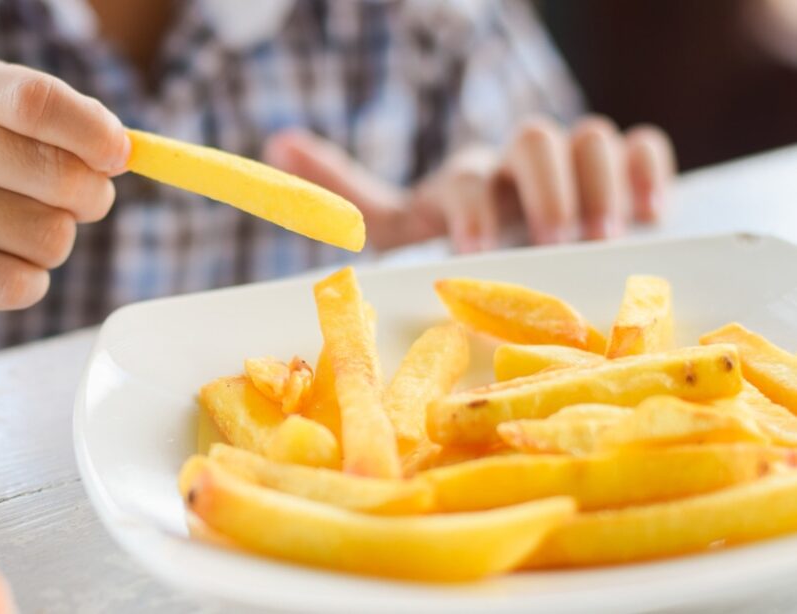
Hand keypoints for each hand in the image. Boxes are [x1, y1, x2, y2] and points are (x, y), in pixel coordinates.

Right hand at [0, 60, 129, 318]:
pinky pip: (18, 285)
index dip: (93, 132)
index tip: (120, 156)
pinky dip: (29, 283)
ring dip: (56, 245)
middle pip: (59, 177)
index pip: (37, 101)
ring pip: (48, 238)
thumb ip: (71, 128)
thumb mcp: (9, 126)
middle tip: (76, 203)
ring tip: (19, 235)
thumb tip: (125, 151)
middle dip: (90, 199)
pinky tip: (0, 266)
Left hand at [263, 117, 675, 252]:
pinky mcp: (624, 172)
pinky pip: (645, 146)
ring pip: (593, 137)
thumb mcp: (402, 224)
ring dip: (598, 185)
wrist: (522, 244)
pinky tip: (650, 218)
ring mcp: (573, 165)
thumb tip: (274, 142)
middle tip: (554, 240)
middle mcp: (519, 163)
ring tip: (602, 237)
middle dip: (544, 189)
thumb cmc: (459, 241)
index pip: (467, 176)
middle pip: (536, 138)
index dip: (471, 210)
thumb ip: (347, 193)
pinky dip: (650, 171)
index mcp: (468, 178)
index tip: (475, 255)